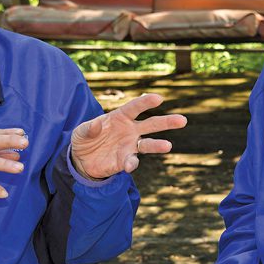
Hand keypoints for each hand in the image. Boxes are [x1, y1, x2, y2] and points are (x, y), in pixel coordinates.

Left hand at [70, 93, 186, 179]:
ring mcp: (130, 146)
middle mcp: (130, 130)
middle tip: (182, 120)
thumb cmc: (84, 138)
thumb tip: (98, 124)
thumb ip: (89, 127)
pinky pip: (132, 162)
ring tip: (168, 146)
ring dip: (158, 145)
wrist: (81, 160)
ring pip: (148, 144)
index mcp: (120, 117)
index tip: (158, 98)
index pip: (135, 107)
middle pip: (152, 124)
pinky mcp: (125, 161)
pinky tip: (129, 165)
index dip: (146, 102)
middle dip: (167, 122)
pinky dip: (131, 163)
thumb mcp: (80, 131)